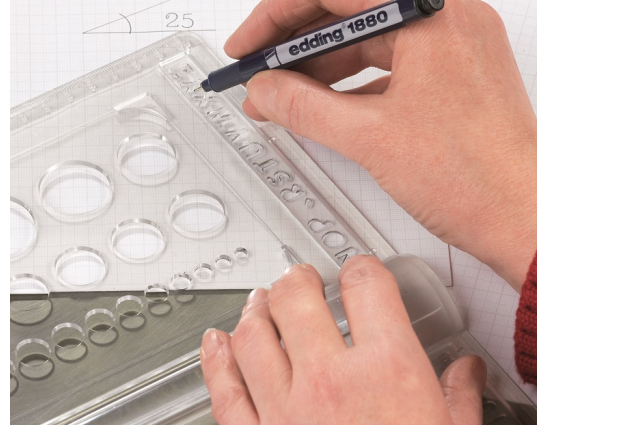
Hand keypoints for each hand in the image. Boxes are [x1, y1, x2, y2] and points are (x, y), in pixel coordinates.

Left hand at [201, 257, 486, 424]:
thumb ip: (459, 400)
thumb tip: (466, 373)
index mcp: (388, 372)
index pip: (367, 286)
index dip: (363, 270)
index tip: (361, 274)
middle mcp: (330, 380)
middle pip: (298, 297)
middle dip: (299, 279)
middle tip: (301, 278)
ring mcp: (286, 411)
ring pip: (253, 333)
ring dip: (254, 308)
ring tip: (260, 299)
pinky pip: (224, 389)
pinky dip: (216, 359)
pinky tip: (215, 343)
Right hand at [226, 0, 535, 290]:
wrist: (531, 223)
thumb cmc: (478, 180)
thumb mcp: (369, 138)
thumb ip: (302, 106)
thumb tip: (263, 89)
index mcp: (430, 12)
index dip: (276, 11)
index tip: (249, 43)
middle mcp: (445, 16)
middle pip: (347, 4)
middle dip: (293, 39)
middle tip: (256, 69)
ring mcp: (452, 42)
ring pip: (365, 35)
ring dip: (318, 62)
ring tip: (279, 93)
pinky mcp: (452, 70)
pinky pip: (388, 59)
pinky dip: (349, 78)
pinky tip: (319, 104)